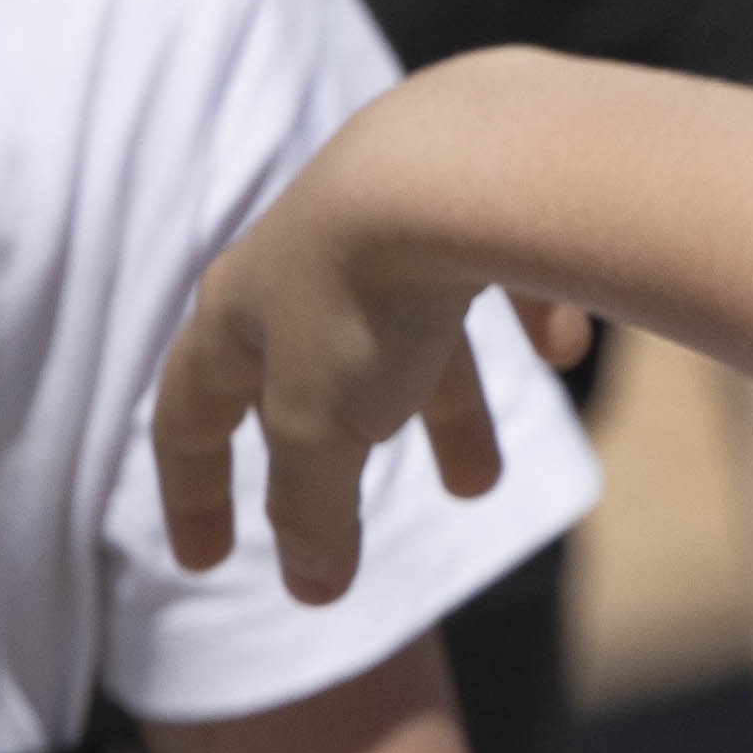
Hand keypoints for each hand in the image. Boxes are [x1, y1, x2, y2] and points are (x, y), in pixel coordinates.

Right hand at [155, 80, 588, 604]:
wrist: (464, 165)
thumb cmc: (367, 298)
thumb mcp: (326, 422)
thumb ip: (312, 504)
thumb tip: (312, 587)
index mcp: (239, 308)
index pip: (188, 412)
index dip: (192, 491)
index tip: (204, 559)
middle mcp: (305, 258)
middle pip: (316, 373)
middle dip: (349, 452)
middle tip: (332, 528)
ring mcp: (390, 220)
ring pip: (412, 334)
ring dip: (447, 408)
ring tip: (484, 486)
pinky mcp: (475, 192)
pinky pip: (499, 268)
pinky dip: (528, 314)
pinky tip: (565, 349)